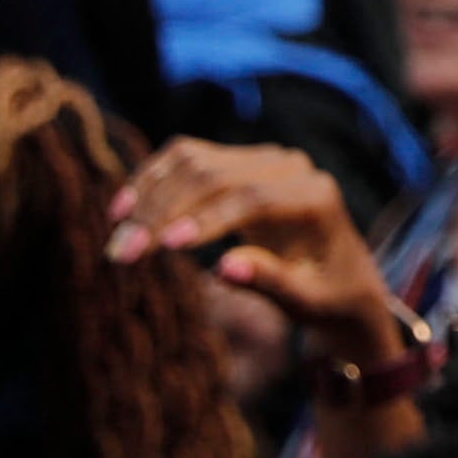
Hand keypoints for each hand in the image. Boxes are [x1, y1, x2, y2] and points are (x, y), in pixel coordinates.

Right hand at [108, 140, 398, 358]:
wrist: (340, 274)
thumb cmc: (325, 294)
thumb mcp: (305, 300)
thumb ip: (270, 281)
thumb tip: (224, 268)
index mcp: (315, 198)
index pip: (252, 198)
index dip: (205, 219)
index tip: (163, 246)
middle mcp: (291, 167)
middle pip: (214, 176)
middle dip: (163, 213)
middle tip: (122, 254)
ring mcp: (264, 157)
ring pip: (192, 161)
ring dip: (148, 196)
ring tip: (118, 238)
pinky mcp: (238, 159)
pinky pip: (187, 157)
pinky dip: (152, 179)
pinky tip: (123, 210)